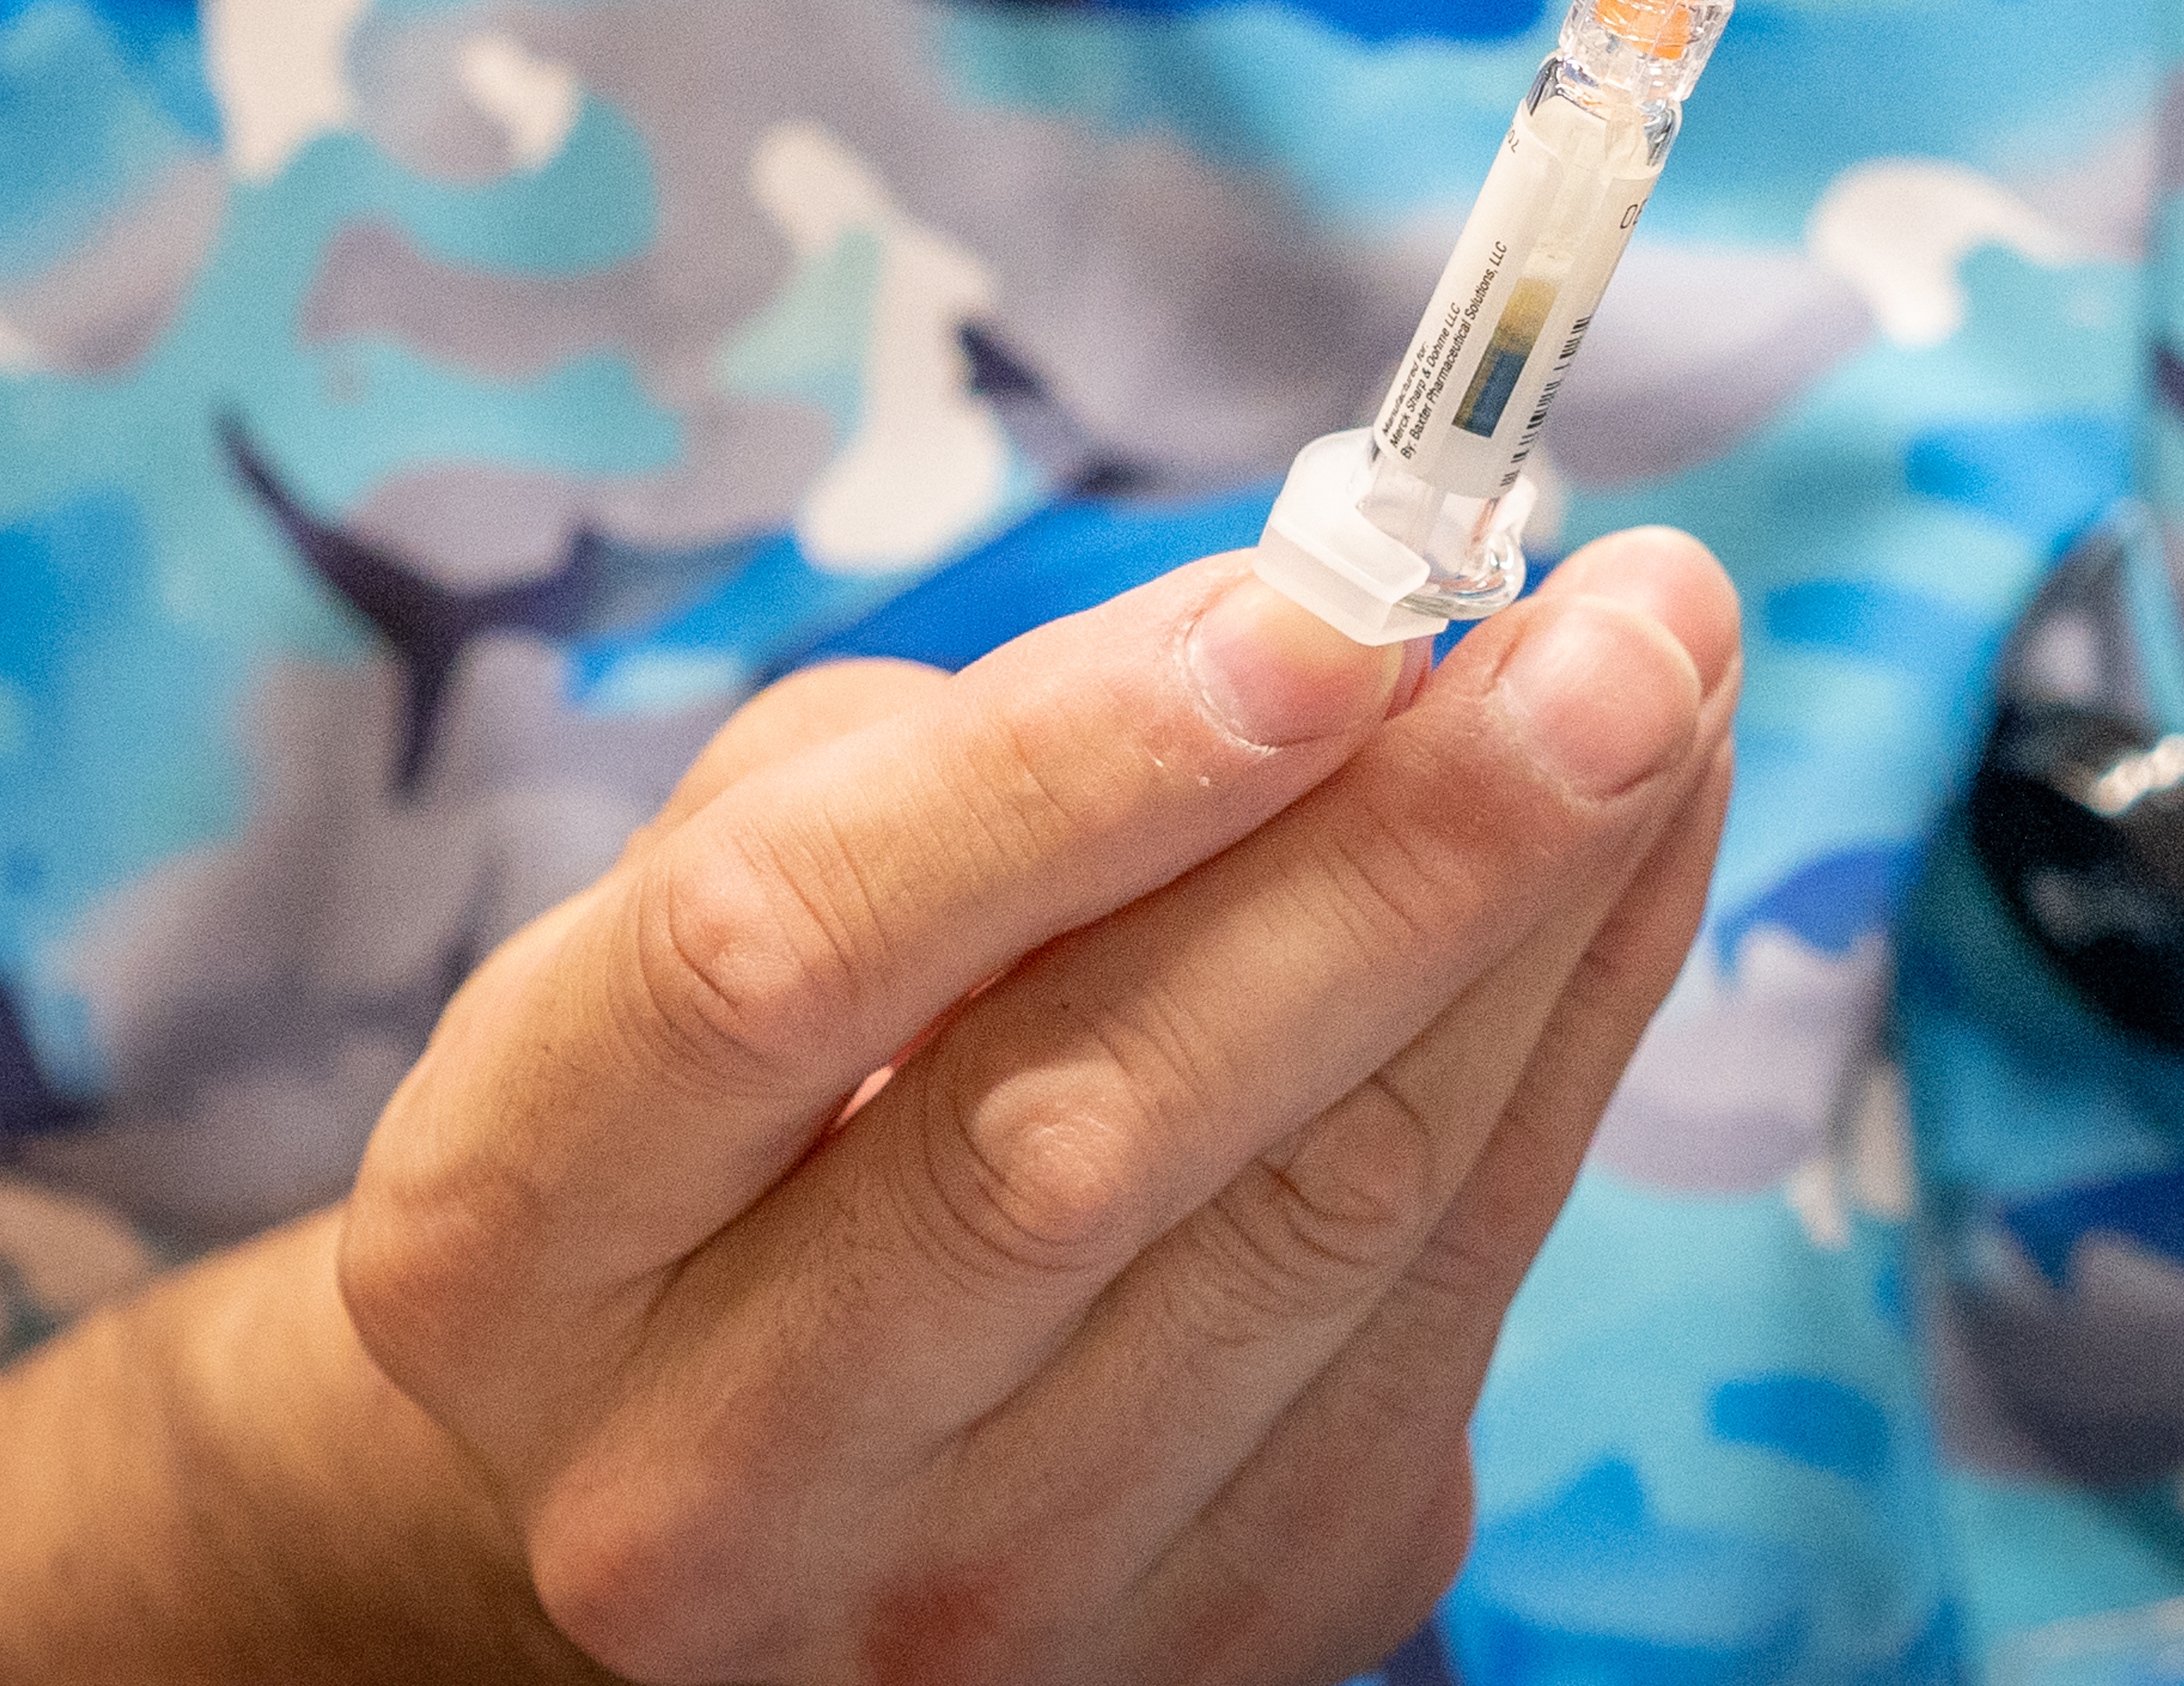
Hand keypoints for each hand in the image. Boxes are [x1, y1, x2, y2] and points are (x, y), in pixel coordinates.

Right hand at [341, 535, 1736, 1685]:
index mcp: (514, 1233)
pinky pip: (1443, 1313)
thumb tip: (1303, 626)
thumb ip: (957, 764)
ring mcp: (963, 1606)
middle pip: (1089, 1129)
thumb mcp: (712, 896)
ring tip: (1669, 683)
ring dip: (1539, 927)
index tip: (1330, 601)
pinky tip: (1634, 859)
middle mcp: (708, 1474)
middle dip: (1400, 848)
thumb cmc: (717, 1118)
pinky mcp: (1209, 1641)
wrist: (692, 1503)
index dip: (1070, 770)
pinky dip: (1566, 1052)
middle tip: (1621, 625)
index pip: (784, 963)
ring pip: (1318, 1226)